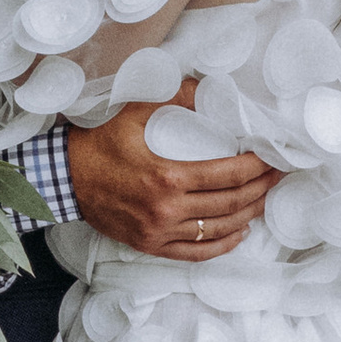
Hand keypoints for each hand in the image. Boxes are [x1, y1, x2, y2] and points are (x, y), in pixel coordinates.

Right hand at [63, 94, 279, 261]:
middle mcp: (167, 209)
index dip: (258, 166)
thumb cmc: (98, 144)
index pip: (229, 174)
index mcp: (167, 176)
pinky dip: (222, 245)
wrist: (63, 178)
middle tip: (277, 174)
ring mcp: (159, 232)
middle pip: (230, 203)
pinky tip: (239, 233)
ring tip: (264, 198)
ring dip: (248, 214)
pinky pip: (195, 252)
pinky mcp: (150, 245)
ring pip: (218, 229)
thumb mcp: (133, 112)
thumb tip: (207, 88)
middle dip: (261, 187)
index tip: (273, 157)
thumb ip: (175, 99)